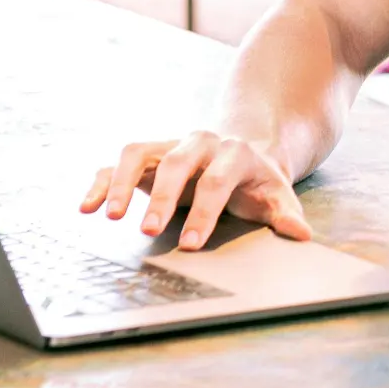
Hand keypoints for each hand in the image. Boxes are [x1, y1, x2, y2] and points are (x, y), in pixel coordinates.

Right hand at [79, 131, 311, 250]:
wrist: (243, 151)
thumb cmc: (257, 181)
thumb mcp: (277, 195)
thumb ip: (286, 215)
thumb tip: (302, 235)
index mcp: (234, 153)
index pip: (217, 181)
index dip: (203, 212)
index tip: (190, 244)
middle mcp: (199, 143)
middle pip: (177, 165)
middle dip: (162, 198)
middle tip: (148, 231)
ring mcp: (170, 146)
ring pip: (139, 154)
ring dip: (123, 183)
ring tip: (110, 217)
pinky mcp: (148, 155)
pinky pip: (118, 163)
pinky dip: (102, 182)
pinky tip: (87, 206)